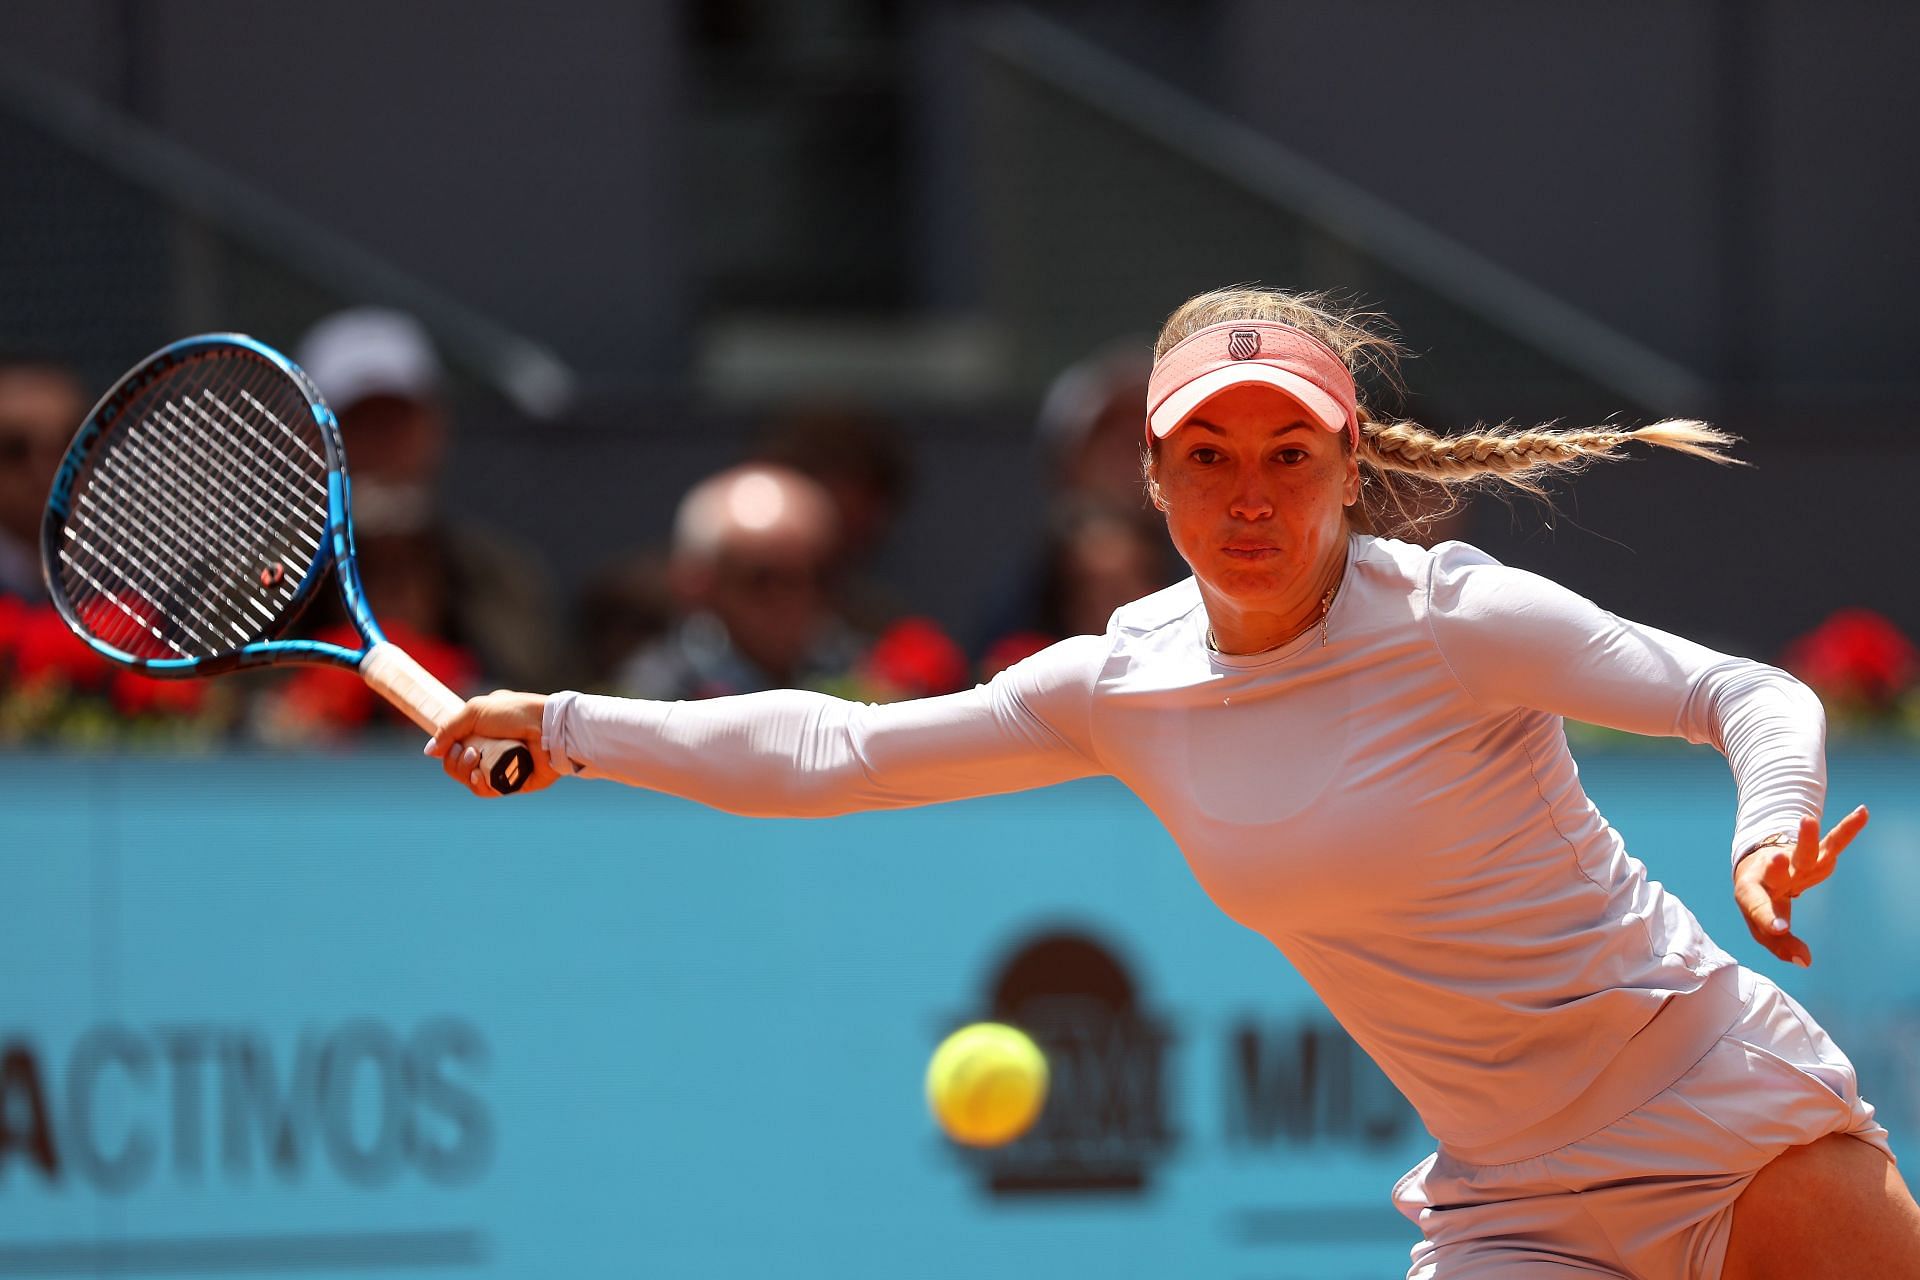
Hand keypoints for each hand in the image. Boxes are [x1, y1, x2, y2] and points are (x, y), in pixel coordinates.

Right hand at [424, 691, 559, 797]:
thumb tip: (430, 752)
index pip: (454, 748)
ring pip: (470, 781)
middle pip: (458, 768)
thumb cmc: (516, 713)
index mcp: (483, 731)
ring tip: (475, 758)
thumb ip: (448, 729)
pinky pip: (486, 791)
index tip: (450, 745)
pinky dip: (478, 785)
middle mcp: (491, 750)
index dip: (448, 751)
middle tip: (468, 751)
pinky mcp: (513, 783)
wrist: (547, 727)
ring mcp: (502, 767)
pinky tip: (479, 775)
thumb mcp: (476, 711)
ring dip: (465, 772)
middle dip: (455, 763)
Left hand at [1732, 806, 1867, 967]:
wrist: (1758, 869)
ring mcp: (1794, 862)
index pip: (1757, 906)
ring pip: (1802, 851)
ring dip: (1806, 837)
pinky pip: (1833, 842)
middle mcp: (1771, 873)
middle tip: (1778, 860)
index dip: (1768, 918)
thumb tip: (1805, 961)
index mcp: (1751, 891)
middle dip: (1778, 867)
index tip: (1782, 929)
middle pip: (1775, 870)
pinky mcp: (1815, 856)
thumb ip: (1780, 946)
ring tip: (1808, 819)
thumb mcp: (1761, 928)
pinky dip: (1848, 829)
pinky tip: (1862, 813)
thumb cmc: (1760, 903)